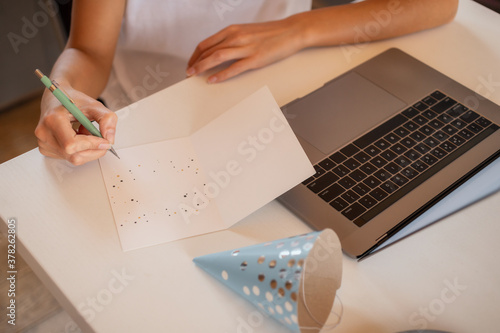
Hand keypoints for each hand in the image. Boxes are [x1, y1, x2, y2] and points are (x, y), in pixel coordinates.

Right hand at [35, 84, 117, 165]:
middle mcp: (44, 133)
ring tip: (86, 133)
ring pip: (74, 158)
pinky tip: (78, 137)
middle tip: (100, 138)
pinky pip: (69, 158)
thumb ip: (107, 119)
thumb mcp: (95, 105)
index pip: (72, 144)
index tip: (105, 142)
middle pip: (74, 155)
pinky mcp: (46, 149)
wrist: (58, 98)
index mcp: (52, 119)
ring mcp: (43, 143)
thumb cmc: (74, 101)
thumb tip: (110, 140)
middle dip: (93, 149)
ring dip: (87, 149)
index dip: (92, 145)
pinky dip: (80, 150)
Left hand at [187, 17, 305, 82]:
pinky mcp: (255, 59)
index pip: (206, 43)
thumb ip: (233, 40)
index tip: (191, 63)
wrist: (292, 31)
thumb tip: (220, 50)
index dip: (195, 55)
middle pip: (208, 50)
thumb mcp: (247, 31)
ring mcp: (245, 48)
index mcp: (233, 30)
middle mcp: (236, 37)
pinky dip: (221, 75)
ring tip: (193, 76)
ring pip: (216, 57)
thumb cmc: (271, 33)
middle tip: (188, 73)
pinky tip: (213, 80)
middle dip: (195, 63)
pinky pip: (234, 68)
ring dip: (202, 67)